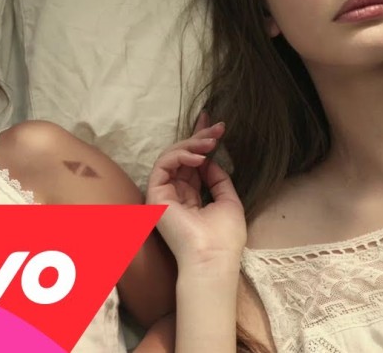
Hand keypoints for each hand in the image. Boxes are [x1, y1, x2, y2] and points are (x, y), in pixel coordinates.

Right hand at [146, 113, 245, 269]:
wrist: (213, 258)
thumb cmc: (224, 237)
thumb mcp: (228, 201)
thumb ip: (218, 180)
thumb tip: (210, 161)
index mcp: (191, 199)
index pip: (193, 166)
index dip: (201, 143)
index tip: (216, 125)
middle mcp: (175, 195)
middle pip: (182, 157)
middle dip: (199, 137)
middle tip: (218, 125)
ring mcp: (163, 195)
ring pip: (172, 156)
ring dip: (193, 144)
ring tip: (211, 142)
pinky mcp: (155, 194)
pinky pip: (164, 164)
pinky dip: (181, 155)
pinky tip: (200, 158)